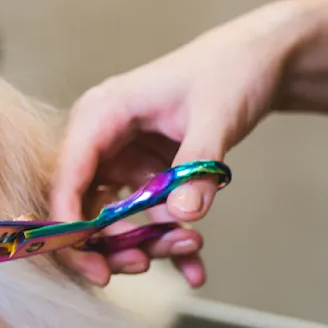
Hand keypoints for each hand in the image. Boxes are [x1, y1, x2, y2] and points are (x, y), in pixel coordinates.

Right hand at [52, 0, 310, 286]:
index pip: (68, 174)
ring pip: (114, 218)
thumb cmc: (230, 72)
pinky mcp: (145, 173)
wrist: (259, 60)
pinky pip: (146, 216)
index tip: (92, 261)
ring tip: (191, 249)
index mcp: (102, 113)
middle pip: (84, 204)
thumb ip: (197, 165)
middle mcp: (102, 138)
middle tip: (141, 266)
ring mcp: (123, 158)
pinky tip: (195, 268)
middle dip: (108, 242)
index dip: (70, 221)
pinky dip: (168, 240)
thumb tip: (184, 215)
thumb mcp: (217, 117)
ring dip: (145, 243)